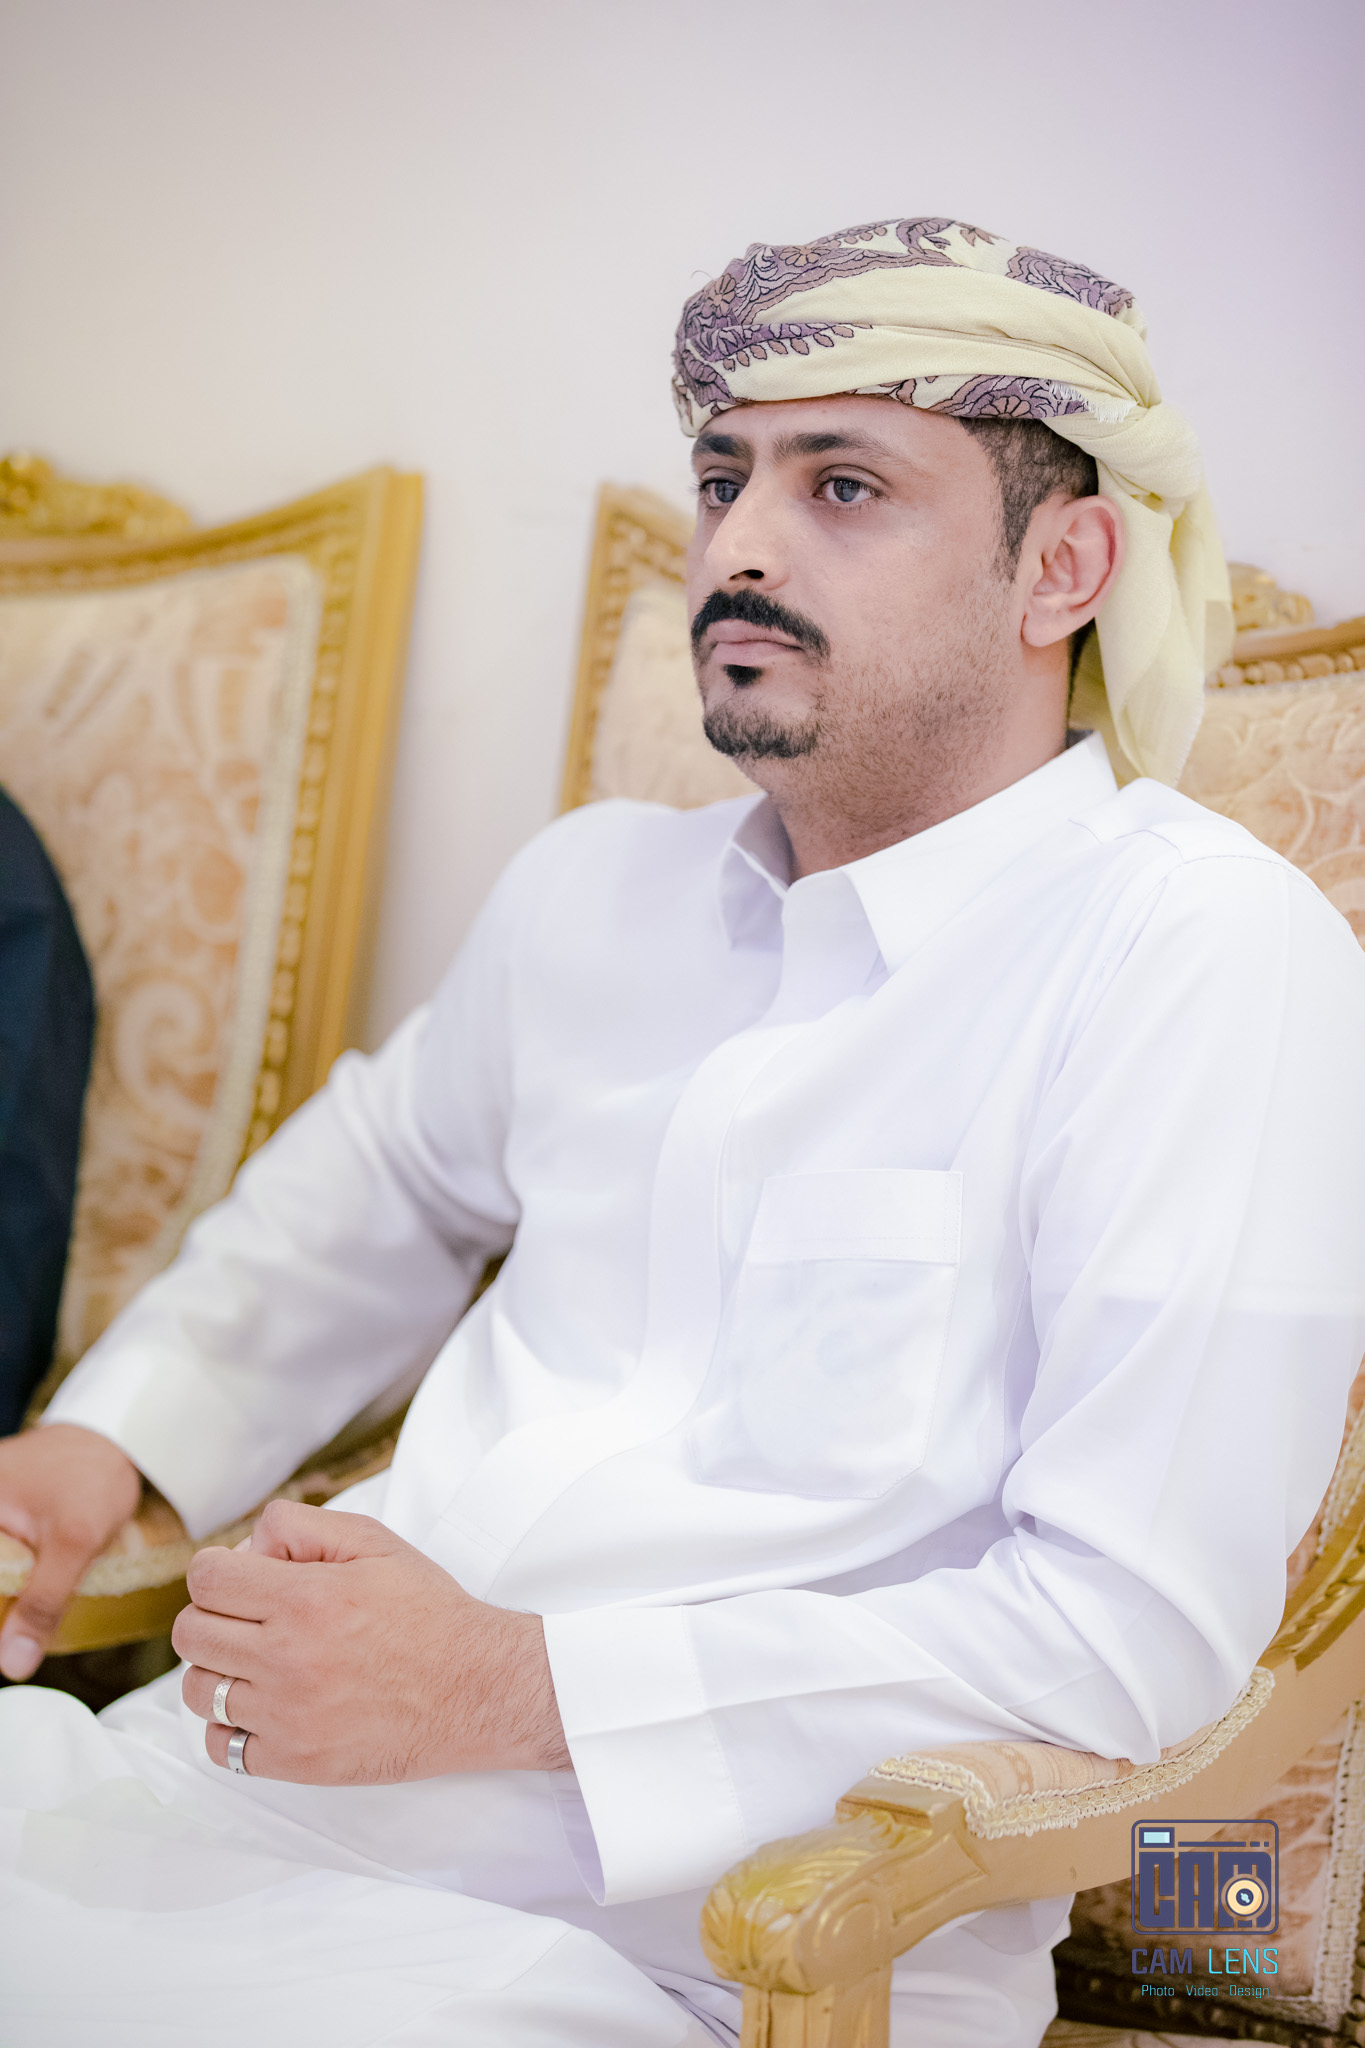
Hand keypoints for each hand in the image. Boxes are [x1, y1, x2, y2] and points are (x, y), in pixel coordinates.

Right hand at [0, 1423, 141, 1679]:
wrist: (117, 1438)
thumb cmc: (95, 1479)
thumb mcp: (75, 1543)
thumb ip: (42, 1603)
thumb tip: (13, 1664)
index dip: (1, 1618)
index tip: (10, 1646)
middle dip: (6, 1611)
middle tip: (20, 1643)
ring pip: (1, 1571)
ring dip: (9, 1601)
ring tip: (22, 1630)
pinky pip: (3, 1558)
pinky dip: (11, 1581)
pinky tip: (25, 1604)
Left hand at [175, 1499, 569, 1783]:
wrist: (476, 1688)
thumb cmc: (428, 1612)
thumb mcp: (375, 1542)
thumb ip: (302, 1528)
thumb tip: (248, 1545)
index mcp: (305, 1598)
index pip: (206, 1580)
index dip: (217, 1571)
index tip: (239, 1578)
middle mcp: (287, 1658)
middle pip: (192, 1634)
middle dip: (213, 1615)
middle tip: (249, 1618)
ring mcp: (287, 1716)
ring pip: (199, 1692)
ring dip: (219, 1671)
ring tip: (257, 1664)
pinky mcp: (295, 1761)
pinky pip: (221, 1747)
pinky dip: (231, 1727)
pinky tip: (264, 1707)